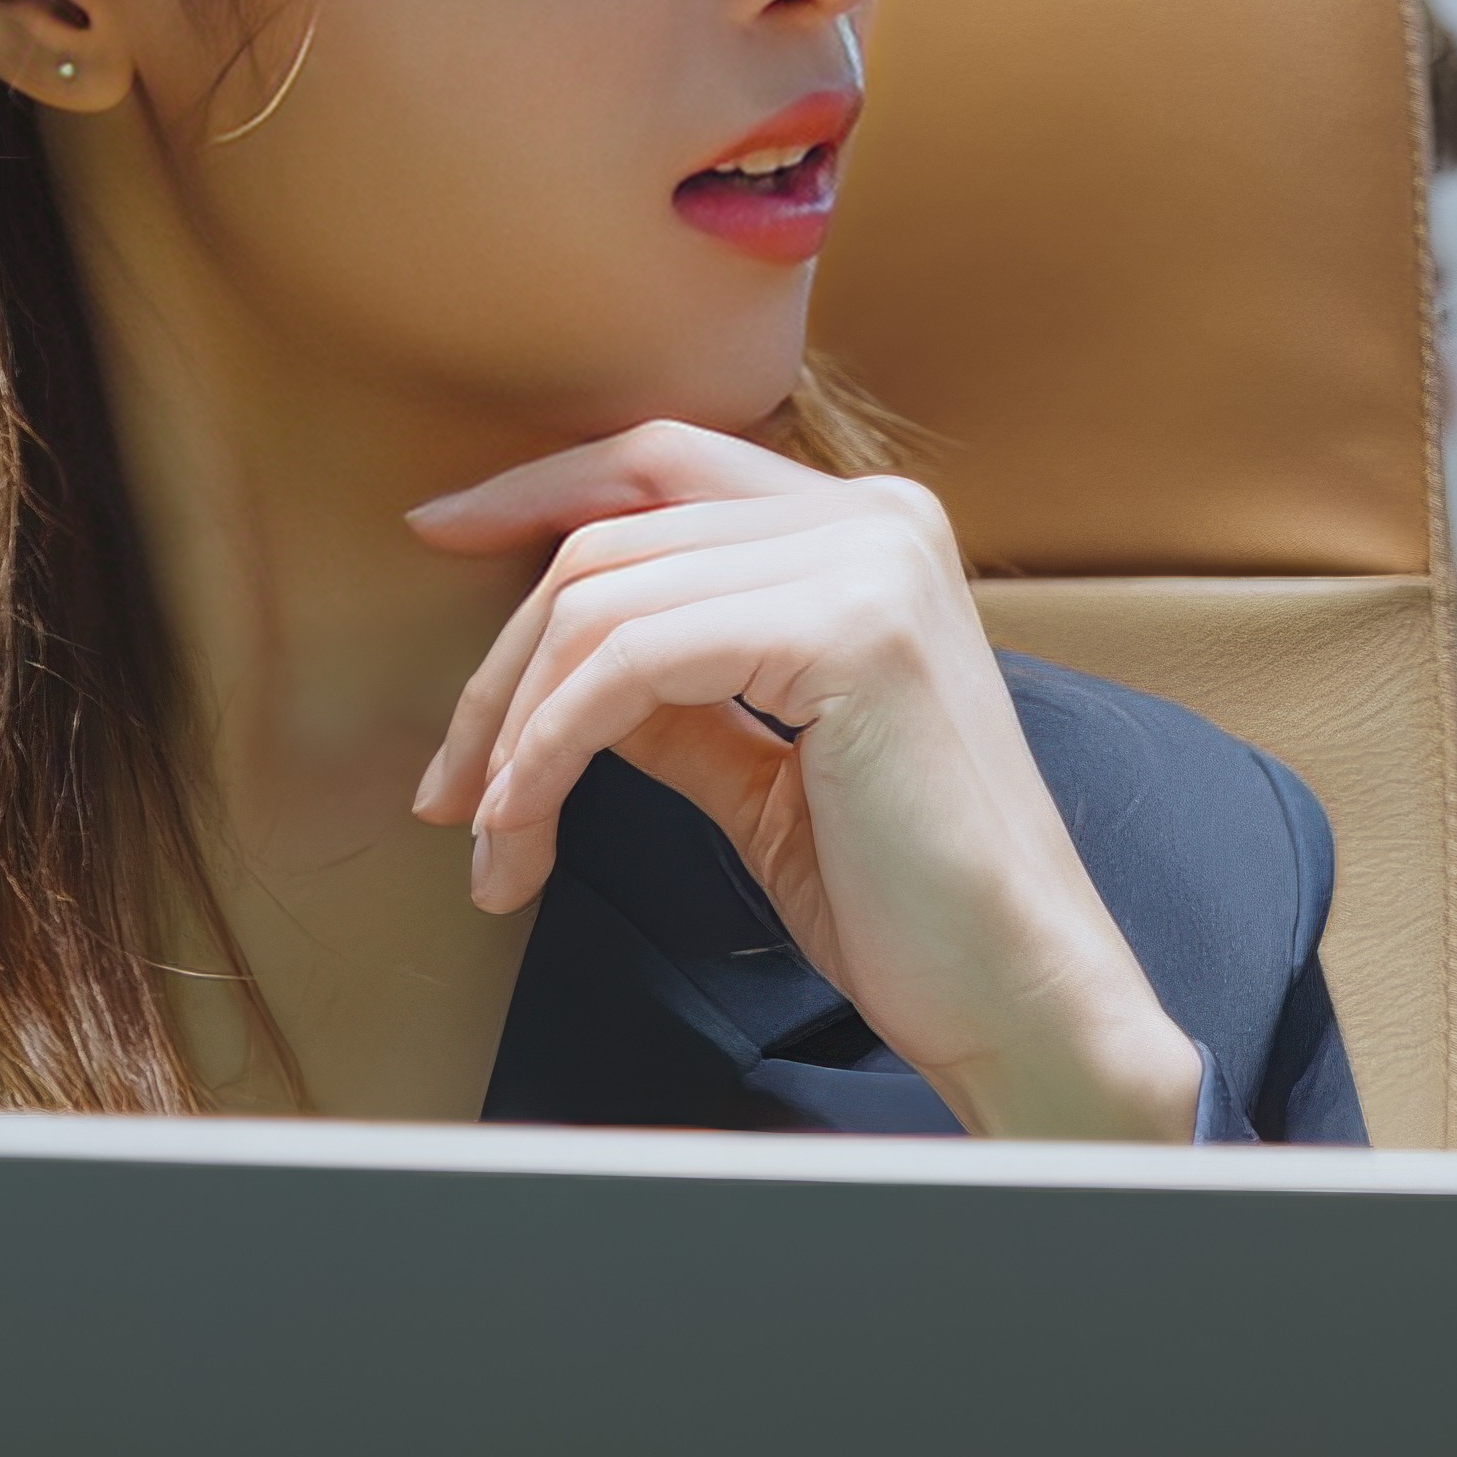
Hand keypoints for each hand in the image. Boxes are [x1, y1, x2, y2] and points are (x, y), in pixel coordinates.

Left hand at [405, 422, 1219, 1142]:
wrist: (1017, 993)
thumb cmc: (906, 903)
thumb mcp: (767, 774)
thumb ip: (680, 702)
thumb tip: (563, 675)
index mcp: (870, 533)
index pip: (663, 464)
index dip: (539, 489)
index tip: (439, 532)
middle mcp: (876, 517)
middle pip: (612, 538)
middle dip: (503, 667)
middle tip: (447, 787)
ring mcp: (869, 562)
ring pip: (604, 603)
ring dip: (512, 731)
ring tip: (488, 839)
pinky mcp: (849, 629)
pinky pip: (630, 666)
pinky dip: (546, 751)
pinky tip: (521, 827)